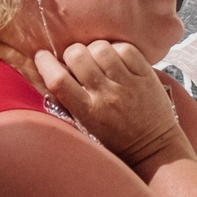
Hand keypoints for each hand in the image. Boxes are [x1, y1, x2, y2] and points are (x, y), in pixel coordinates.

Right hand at [14, 39, 189, 168]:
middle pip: (77, 56)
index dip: (45, 63)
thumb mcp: (86, 126)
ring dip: (95, 49)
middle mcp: (106, 95)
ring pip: (100, 48)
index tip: (43, 56)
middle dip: (72, 53)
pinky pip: (125, 48)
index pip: (58, 80)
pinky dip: (117, 49)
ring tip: (99, 59)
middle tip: (77, 61)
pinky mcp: (146, 75)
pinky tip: (117, 59)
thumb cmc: (116, 139)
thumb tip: (53, 70)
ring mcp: (128, 84)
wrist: (153, 148)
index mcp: (87, 111)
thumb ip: (69, 101)